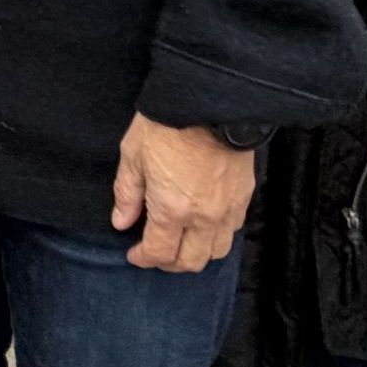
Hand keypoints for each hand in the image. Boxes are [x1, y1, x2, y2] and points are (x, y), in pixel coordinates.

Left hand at [111, 113, 256, 271]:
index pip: (160, 253)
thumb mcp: (132, 156)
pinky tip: (202, 226)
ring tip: (179, 242)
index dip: (144, 259)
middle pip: (191, 262)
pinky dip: (216, 237)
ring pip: (217, 252)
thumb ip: (127, 194)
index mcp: (172, 210)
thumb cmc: (165, 127)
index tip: (134, 255)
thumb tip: (122, 222)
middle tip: (154, 252)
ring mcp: (228, 209)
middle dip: (169, 263)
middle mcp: (204, 218)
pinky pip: (232, 232)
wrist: (208, 103)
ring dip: (196, 254)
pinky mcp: (245, 197)